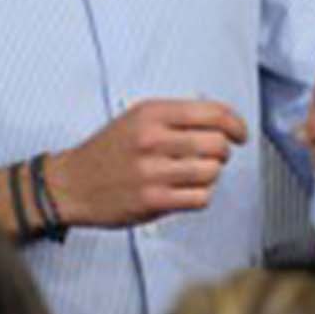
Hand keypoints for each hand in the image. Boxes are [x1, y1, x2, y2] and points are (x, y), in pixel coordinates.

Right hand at [45, 99, 248, 227]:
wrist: (73, 183)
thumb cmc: (109, 150)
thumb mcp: (137, 117)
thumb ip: (176, 116)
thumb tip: (222, 121)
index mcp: (152, 113)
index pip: (213, 113)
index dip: (236, 124)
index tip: (241, 134)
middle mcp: (152, 139)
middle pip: (217, 144)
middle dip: (223, 152)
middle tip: (214, 156)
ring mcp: (152, 171)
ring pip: (212, 172)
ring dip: (210, 175)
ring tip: (194, 174)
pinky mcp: (153, 200)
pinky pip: (200, 198)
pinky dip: (200, 195)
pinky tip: (186, 190)